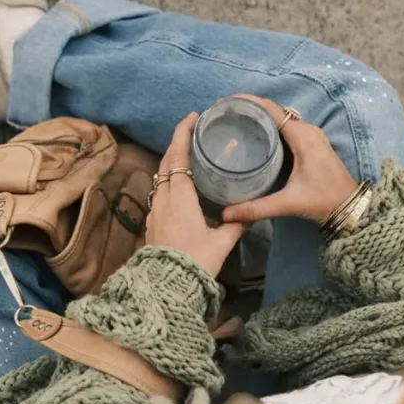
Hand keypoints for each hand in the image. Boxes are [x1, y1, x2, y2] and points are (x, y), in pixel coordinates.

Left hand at [145, 113, 246, 277]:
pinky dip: (169, 182)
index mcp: (180, 197)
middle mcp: (163, 199)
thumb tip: (252, 213)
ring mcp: (154, 211)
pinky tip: (180, 190)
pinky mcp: (152, 224)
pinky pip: (159, 194)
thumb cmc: (195, 261)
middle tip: (193, 133)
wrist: (167, 287)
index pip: (178, 156)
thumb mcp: (222, 243)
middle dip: (177, 144)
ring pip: (160, 178)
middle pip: (166, 162)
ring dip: (172, 164)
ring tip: (189, 159)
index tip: (192, 117)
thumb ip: (236, 224)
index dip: (183, 133)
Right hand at [220, 95, 358, 225]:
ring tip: (236, 123)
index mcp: (302, 136)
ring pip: (281, 119)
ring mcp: (311, 137)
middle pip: (273, 111)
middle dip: (250, 109)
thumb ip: (257, 208)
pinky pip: (288, 128)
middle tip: (225, 115)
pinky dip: (271, 128)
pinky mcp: (312, 145)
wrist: (350, 207)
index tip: (226, 102)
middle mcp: (307, 131)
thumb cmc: (324, 201)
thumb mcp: (288, 203)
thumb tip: (227, 214)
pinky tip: (256, 138)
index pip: (270, 109)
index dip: (247, 101)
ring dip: (260, 118)